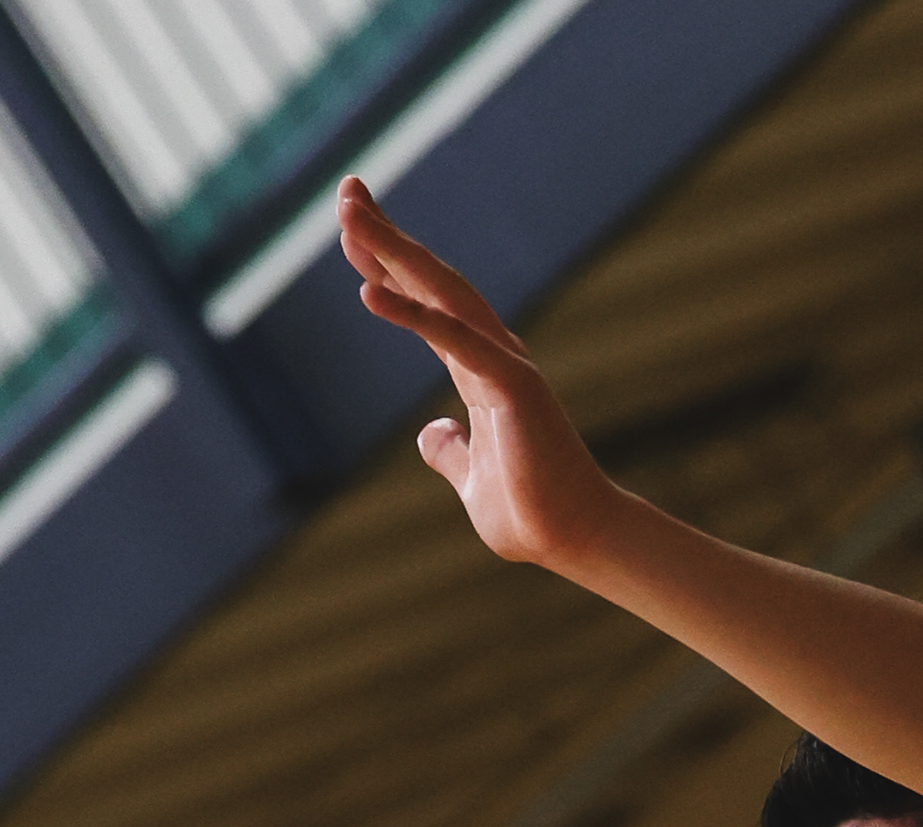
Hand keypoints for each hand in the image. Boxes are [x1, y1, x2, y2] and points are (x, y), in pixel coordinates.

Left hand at [337, 177, 615, 570]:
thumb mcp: (471, 479)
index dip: (389, 265)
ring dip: (394, 250)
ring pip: (441, 291)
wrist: (575, 539)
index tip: (353, 232)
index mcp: (479, 371)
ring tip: (349, 215)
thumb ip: (450, 452)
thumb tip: (432, 432)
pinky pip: (454, 340)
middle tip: (347, 192)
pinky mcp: (511, 386)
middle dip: (387, 235)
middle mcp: (491, 354)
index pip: (426, 305)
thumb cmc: (531, 512)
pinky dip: (412, 312)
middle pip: (431, 280)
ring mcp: (503, 364)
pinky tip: (368, 289)